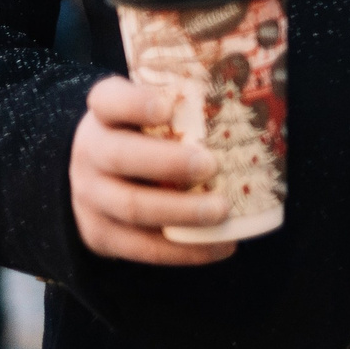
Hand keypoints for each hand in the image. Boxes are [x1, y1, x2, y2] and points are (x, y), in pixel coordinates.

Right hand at [70, 76, 236, 265]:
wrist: (98, 176)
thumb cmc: (146, 135)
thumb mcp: (153, 111)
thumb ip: (188, 105)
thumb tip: (259, 96)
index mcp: (104, 113)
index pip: (109, 100)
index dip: (135, 103)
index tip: (168, 106)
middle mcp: (90, 152)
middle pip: (120, 157)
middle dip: (167, 163)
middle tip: (210, 165)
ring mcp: (89, 197)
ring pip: (131, 207)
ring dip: (180, 212)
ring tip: (222, 210)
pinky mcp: (100, 235)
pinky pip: (140, 248)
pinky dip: (183, 251)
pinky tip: (220, 245)